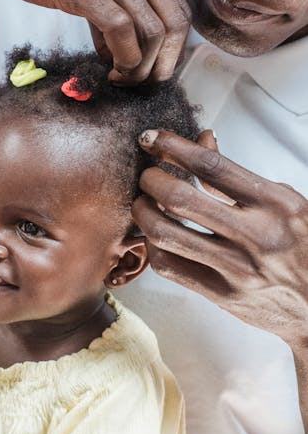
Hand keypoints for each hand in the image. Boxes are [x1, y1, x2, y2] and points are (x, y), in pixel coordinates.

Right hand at [0, 0, 189, 82]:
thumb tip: (131, 45)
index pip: (179, 4)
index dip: (173, 45)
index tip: (154, 65)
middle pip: (175, 20)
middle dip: (166, 61)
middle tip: (145, 81)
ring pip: (152, 31)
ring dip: (141, 67)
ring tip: (121, 77)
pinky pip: (121, 32)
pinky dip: (122, 60)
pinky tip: (108, 69)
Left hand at [132, 129, 307, 428]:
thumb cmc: (303, 245)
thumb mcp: (286, 201)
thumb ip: (238, 177)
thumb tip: (201, 140)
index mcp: (277, 204)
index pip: (212, 166)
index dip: (172, 147)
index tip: (151, 138)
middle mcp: (257, 236)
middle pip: (179, 198)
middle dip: (151, 179)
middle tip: (147, 174)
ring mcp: (238, 269)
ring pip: (165, 233)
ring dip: (143, 211)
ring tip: (144, 201)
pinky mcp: (223, 295)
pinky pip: (169, 265)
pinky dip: (153, 244)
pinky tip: (156, 233)